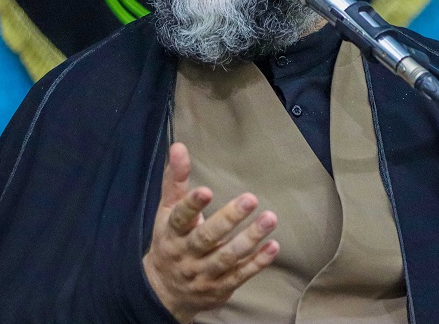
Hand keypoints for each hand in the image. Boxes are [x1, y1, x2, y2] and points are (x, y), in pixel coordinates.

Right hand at [142, 143, 278, 323]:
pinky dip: (258, 262)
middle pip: (206, 238)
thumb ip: (175, 180)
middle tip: (250, 199)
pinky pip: (241, 275)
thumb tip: (178, 146)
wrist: (164, 292)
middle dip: (228, 219)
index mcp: (171, 233)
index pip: (180, 218)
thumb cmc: (170, 241)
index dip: (192, 205)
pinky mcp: (221, 287)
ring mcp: (203, 274)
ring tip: (270, 218)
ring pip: (227, 257)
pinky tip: (273, 246)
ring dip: (250, 238)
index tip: (206, 191)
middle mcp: (186, 255)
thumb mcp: (166, 212)